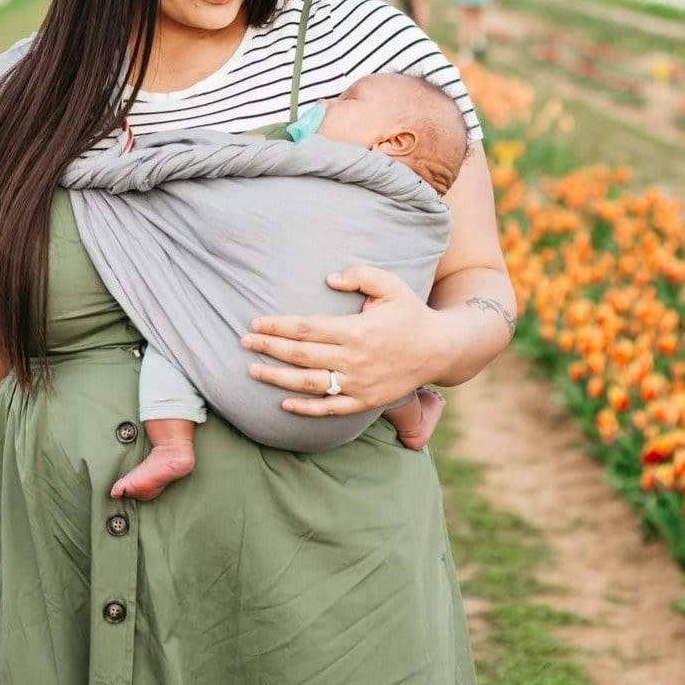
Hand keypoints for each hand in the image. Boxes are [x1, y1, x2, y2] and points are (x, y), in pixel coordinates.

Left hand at [240, 265, 446, 416]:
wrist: (440, 349)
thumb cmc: (411, 312)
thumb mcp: (391, 285)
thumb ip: (361, 275)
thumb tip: (329, 278)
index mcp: (357, 330)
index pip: (307, 329)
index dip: (278, 326)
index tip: (255, 323)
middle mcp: (355, 359)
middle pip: (301, 355)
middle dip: (268, 348)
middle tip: (243, 342)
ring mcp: (359, 383)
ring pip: (310, 383)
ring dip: (277, 378)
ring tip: (252, 370)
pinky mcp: (365, 401)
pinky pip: (331, 409)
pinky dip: (306, 408)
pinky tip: (284, 403)